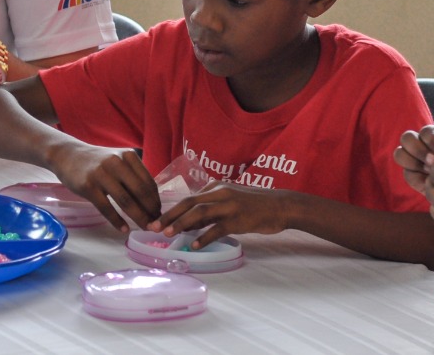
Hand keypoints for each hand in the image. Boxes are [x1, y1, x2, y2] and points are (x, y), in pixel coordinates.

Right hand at [46, 141, 160, 232]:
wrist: (68, 155)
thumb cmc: (98, 162)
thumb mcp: (118, 161)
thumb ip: (133, 175)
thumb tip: (152, 202)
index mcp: (128, 156)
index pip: (148, 182)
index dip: (156, 201)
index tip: (159, 214)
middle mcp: (116, 163)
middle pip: (140, 192)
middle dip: (151, 212)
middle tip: (155, 225)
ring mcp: (101, 174)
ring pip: (126, 201)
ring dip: (138, 217)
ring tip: (145, 228)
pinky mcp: (88, 186)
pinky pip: (106, 208)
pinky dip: (117, 221)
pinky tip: (124, 229)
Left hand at [155, 182, 291, 246]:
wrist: (281, 206)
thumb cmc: (254, 204)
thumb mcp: (229, 200)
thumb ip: (211, 209)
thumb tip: (189, 222)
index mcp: (216, 188)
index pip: (188, 199)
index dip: (171, 210)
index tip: (157, 220)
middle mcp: (220, 193)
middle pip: (188, 203)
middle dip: (169, 215)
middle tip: (153, 227)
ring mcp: (229, 205)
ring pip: (199, 213)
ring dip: (181, 224)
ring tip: (167, 234)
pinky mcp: (238, 219)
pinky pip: (217, 229)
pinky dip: (204, 237)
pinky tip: (195, 245)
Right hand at [395, 125, 433, 194]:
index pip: (425, 131)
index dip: (432, 141)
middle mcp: (420, 144)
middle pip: (406, 139)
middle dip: (419, 150)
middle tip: (433, 162)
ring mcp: (414, 159)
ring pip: (400, 154)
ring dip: (414, 162)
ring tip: (430, 171)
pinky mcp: (413, 175)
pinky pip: (407, 174)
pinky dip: (418, 178)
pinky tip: (431, 181)